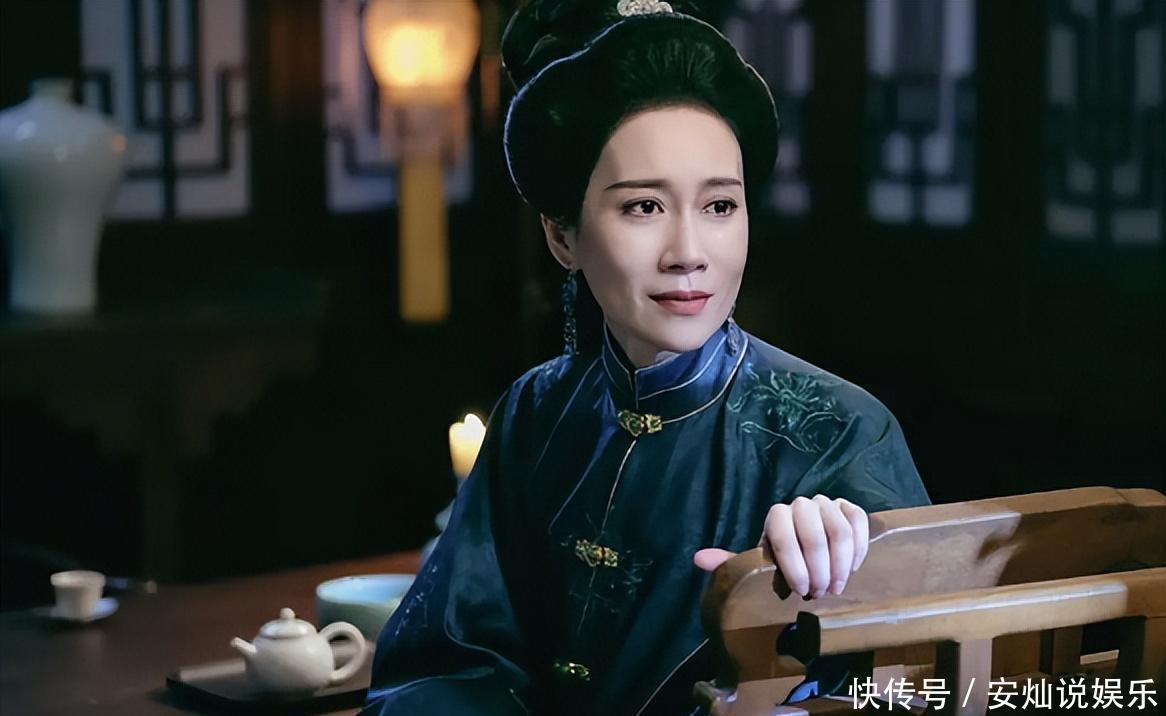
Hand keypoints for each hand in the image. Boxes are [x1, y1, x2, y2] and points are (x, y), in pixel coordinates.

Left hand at [693, 495, 869, 598]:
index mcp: (776, 516)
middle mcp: (801, 505)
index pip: (784, 537)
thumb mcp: (755, 564)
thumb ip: (731, 563)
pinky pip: (859, 522)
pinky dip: (858, 549)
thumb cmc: (780, 561)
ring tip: (836, 587)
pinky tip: (852, 570)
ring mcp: (827, 504)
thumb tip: (699, 559)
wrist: (809, 551)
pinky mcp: (850, 508)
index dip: (794, 567)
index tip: (800, 591)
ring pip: (840, 531)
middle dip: (819, 570)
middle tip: (820, 594)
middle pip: (816, 535)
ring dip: (840, 564)